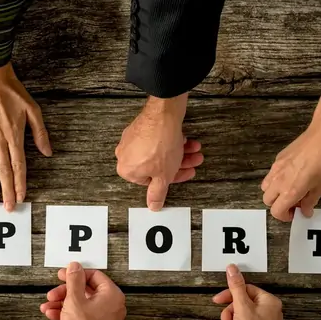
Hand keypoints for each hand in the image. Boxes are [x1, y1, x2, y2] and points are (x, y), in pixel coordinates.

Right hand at [0, 63, 51, 211]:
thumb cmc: (13, 92)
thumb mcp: (33, 110)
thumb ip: (40, 133)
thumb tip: (48, 152)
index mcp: (15, 135)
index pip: (18, 166)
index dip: (20, 183)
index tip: (21, 197)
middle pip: (3, 171)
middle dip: (6, 191)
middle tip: (9, 207)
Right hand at [40, 262, 125, 319]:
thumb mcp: (74, 301)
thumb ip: (74, 280)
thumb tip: (74, 266)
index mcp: (112, 295)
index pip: (94, 275)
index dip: (75, 274)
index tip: (63, 275)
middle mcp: (112, 305)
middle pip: (85, 289)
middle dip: (65, 291)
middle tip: (53, 293)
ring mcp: (104, 317)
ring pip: (81, 302)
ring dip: (62, 302)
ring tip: (48, 305)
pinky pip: (81, 314)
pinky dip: (67, 313)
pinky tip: (52, 314)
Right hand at [115, 94, 202, 210]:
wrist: (164, 114)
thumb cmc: (160, 145)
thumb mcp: (163, 175)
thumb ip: (157, 192)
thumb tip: (153, 205)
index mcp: (127, 170)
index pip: (151, 180)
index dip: (172, 177)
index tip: (184, 173)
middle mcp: (125, 155)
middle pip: (157, 165)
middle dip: (179, 164)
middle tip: (193, 161)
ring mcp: (132, 139)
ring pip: (159, 152)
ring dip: (179, 153)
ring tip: (195, 150)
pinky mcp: (141, 127)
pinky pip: (157, 140)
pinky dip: (172, 142)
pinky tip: (186, 141)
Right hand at [213, 264, 282, 319]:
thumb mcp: (241, 308)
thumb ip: (236, 286)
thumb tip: (233, 269)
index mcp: (270, 302)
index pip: (246, 289)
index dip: (230, 295)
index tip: (218, 300)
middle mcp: (269, 311)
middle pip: (241, 302)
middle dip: (230, 313)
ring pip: (238, 313)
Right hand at [261, 110, 320, 221]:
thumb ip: (310, 200)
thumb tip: (306, 210)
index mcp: (291, 190)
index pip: (276, 211)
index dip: (285, 216)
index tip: (295, 214)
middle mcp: (279, 180)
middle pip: (267, 200)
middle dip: (278, 205)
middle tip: (294, 203)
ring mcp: (277, 167)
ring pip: (266, 187)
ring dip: (275, 193)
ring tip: (292, 190)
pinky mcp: (279, 158)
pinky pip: (272, 174)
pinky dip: (278, 180)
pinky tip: (294, 175)